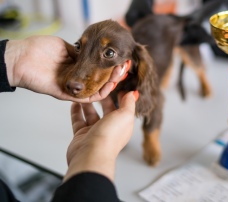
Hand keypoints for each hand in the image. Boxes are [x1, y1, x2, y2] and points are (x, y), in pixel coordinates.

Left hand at [5, 35, 123, 102]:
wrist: (21, 57)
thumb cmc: (39, 50)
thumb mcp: (65, 46)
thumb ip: (80, 52)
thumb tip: (94, 52)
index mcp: (77, 67)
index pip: (98, 70)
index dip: (110, 66)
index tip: (121, 60)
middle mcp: (77, 78)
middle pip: (100, 81)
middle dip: (115, 75)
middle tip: (125, 67)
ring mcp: (73, 88)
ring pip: (97, 90)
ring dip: (111, 84)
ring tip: (121, 74)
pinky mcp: (68, 95)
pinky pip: (88, 97)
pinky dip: (101, 93)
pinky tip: (111, 85)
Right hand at [64, 91, 136, 181]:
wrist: (90, 155)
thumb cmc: (110, 136)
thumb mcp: (125, 115)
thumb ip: (129, 104)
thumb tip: (133, 94)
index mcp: (122, 125)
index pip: (123, 109)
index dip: (121, 98)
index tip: (117, 87)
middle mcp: (110, 129)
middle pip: (107, 111)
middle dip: (103, 99)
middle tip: (98, 87)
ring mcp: (95, 132)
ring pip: (91, 115)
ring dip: (88, 104)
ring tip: (84, 92)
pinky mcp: (81, 135)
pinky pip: (78, 121)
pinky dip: (76, 112)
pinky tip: (74, 103)